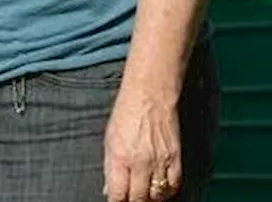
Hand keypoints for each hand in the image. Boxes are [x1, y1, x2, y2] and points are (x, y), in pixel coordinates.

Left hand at [104, 83, 182, 201]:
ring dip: (150, 199)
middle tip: (130, 200)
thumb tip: (109, 189)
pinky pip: (173, 185)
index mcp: (120, 157)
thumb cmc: (126, 113)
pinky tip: (160, 189)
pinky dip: (166, 191)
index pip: (118, 193)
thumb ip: (110, 166)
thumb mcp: (109, 138)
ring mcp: (159, 161)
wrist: (151, 94)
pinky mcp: (175, 158)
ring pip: (157, 196)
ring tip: (144, 196)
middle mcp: (140, 162)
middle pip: (139, 198)